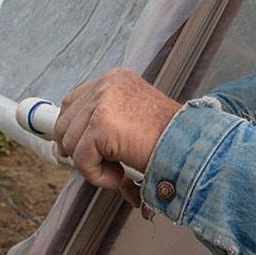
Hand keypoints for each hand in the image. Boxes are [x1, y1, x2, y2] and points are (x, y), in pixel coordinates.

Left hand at [54, 67, 181, 191]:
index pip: (73, 102)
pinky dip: (97, 176)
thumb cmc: (168, 138)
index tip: (76, 148)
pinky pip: (81, 160)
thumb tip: (69, 143)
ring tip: (120, 169)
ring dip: (92, 165)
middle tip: (104, 164)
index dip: (72, 129)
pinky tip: (120, 176)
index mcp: (115, 78)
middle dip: (78, 150)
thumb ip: (107, 119)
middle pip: (65, 123)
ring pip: (70, 144)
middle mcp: (107, 84)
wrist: (190, 146)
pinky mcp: (101, 125)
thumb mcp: (134, 116)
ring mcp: (103, 102)